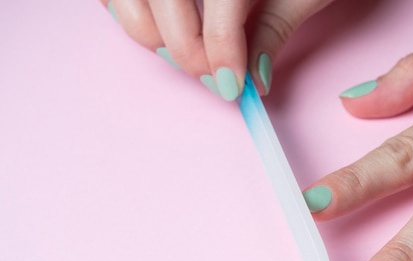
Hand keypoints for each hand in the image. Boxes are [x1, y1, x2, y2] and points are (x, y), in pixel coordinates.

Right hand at [101, 0, 333, 99]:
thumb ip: (272, 30)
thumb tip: (254, 80)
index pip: (221, 0)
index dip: (220, 50)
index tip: (232, 87)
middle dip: (184, 48)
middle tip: (211, 78)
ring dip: (148, 30)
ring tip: (184, 55)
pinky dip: (127, 8)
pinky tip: (158, 24)